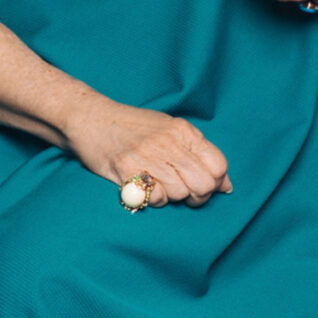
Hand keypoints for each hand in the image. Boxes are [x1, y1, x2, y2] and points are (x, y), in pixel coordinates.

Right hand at [66, 98, 231, 209]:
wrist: (91, 118)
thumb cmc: (132, 128)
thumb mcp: (169, 130)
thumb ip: (198, 153)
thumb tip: (226, 185)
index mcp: (183, 131)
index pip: (218, 165)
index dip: (215, 182)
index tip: (203, 184)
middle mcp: (169, 142)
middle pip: (204, 184)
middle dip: (198, 196)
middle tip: (185, 193)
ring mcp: (148, 155)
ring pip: (181, 193)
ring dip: (173, 197)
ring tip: (159, 185)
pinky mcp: (128, 169)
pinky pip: (157, 198)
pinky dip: (154, 200)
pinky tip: (146, 188)